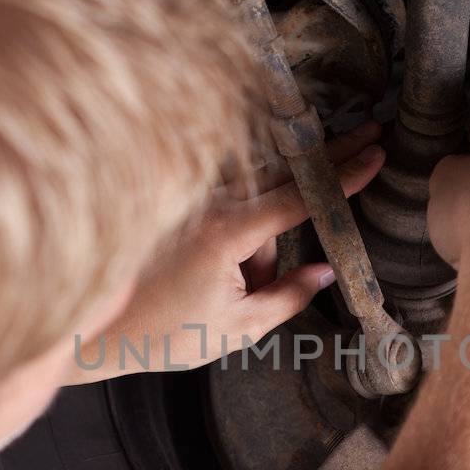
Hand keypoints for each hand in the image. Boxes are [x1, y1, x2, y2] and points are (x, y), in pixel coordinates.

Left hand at [69, 122, 385, 381]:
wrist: (92, 329)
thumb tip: (327, 272)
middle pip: (285, 179)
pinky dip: (238, 241)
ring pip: (254, 203)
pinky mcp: (179, 205)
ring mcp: (190, 199)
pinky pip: (228, 208)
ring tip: (231, 296)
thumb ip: (288, 297)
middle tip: (371, 135)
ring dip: (260, 248)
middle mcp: (207, 203)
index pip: (299, 198)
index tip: (376, 153)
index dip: (343, 177)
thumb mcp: (237, 328)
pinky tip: (214, 280)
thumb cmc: (161, 335)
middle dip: (329, 160)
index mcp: (226, 232)